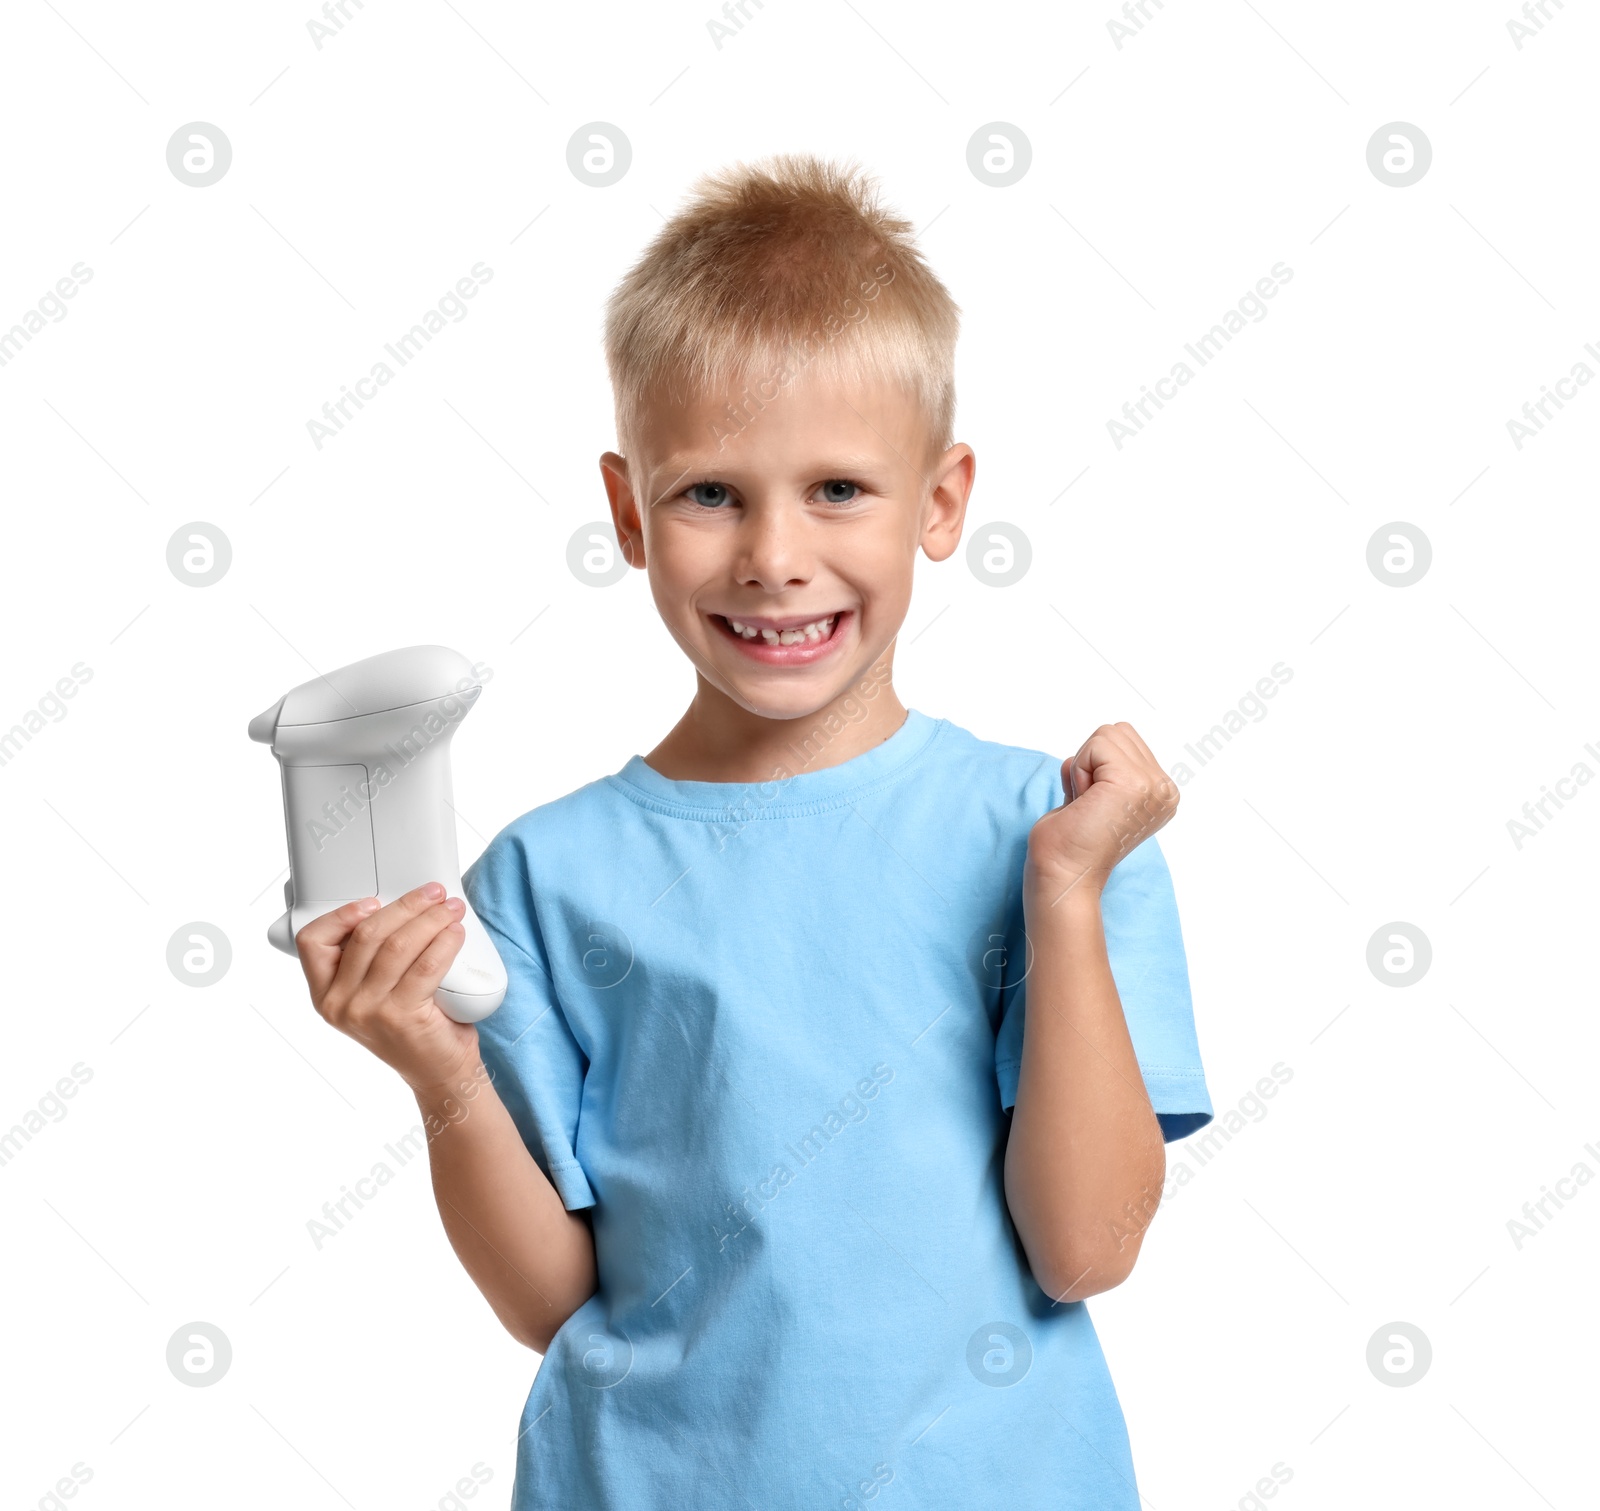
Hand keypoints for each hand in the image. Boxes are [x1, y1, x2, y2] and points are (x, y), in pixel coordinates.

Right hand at [295, 882, 481, 1094]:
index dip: (341, 915)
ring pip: (398, 945)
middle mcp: (339, 1004)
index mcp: (325, 994)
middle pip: (367, 935)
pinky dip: (444, 942)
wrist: (438, 1072)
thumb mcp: (373, 993)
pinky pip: (426, 965)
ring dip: (430, 919)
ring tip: (451, 909)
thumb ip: (370, 960)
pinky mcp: (402, 1017)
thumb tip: (399, 907)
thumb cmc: (411, 1025)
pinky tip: (456, 933)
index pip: (312, 942)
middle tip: (433, 894)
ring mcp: (368, 1012)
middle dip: (405, 906)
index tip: (373, 900)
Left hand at [1026, 722, 1176, 903]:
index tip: (1092, 804)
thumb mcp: (1097, 793)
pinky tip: (1084, 803)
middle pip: (1116, 732)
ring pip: (1106, 735)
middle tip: (1087, 804)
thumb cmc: (1068, 843)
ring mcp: (1154, 786)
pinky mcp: (1134, 783)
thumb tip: (1103, 739)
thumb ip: (1107, 768)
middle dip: (1089, 762)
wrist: (1063, 876)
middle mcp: (1165, 790)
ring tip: (1087, 804)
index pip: (1124, 740)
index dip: (1095, 765)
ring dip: (1083, 767)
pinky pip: (1095, 745)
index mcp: (1161, 793)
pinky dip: (1079, 770)